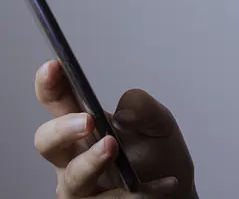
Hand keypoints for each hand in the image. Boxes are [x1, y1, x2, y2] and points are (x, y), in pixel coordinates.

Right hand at [33, 60, 195, 197]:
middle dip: (61, 130)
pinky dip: (141, 193)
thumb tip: (123, 114)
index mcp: (84, 124)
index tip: (55, 66)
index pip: (57, 102)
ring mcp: (83, 185)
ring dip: (91, 162)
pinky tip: (167, 182)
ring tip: (114, 147)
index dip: (49, 85)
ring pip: (73, 179)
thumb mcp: (160, 123)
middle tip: (87, 121)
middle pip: (47, 143)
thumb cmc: (158, 153)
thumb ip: (143, 108)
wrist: (178, 192)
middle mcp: (74, 155)